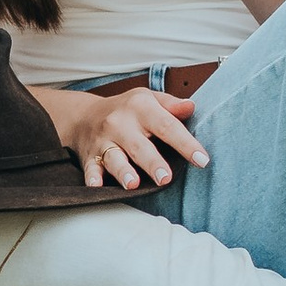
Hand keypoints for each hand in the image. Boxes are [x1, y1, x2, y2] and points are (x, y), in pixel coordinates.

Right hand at [33, 80, 207, 193]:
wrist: (83, 115)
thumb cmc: (127, 109)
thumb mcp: (148, 99)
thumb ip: (170, 105)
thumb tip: (191, 107)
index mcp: (140, 107)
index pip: (166, 126)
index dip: (185, 143)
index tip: (202, 160)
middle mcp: (120, 124)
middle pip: (139, 146)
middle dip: (152, 162)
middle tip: (166, 178)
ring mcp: (104, 141)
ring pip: (114, 158)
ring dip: (123, 171)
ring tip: (133, 184)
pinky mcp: (89, 157)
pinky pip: (91, 168)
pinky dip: (92, 178)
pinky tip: (96, 186)